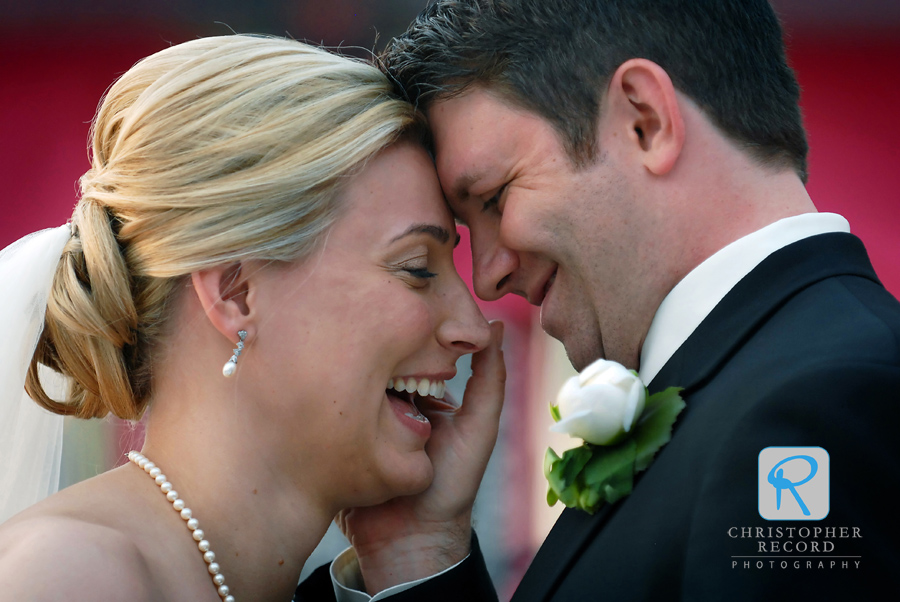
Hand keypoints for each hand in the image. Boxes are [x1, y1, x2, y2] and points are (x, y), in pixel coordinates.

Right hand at [336, 321, 505, 592]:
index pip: (412, 352)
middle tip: (360, 325)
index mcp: (422, 398)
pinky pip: (328, 409)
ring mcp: (360, 419)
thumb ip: (489, 380)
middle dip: (372, 348)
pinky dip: (327, 395)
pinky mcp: (336, 436)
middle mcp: (390, 404)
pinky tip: (319, 376)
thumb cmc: (451, 485)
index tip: (399, 307)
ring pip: (350, 379)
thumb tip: (495, 324)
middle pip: (378, 362)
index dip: (408, 331)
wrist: (409, 541)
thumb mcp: (478, 427)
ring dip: (346, 369)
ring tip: (335, 347)